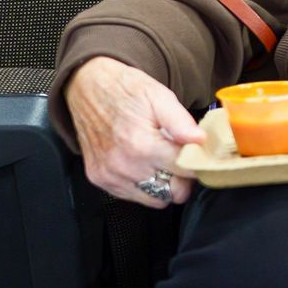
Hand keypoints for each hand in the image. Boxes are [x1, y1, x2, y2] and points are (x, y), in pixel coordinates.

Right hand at [64, 56, 202, 207]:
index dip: (199, 163)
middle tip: (183, 159)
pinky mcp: (99, 179)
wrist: (85, 87)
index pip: (187, 172)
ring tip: (163, 162)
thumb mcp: (159, 96)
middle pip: (174, 192)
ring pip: (155, 199)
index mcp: (143, 146)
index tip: (201, 155)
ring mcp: (110, 176)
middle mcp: (125, 166)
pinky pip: (134, 196)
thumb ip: (181, 122)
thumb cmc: (124, 90)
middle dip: (185, 178)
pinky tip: (144, 165)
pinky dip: (144, 186)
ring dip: (165, 185)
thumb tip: (201, 141)